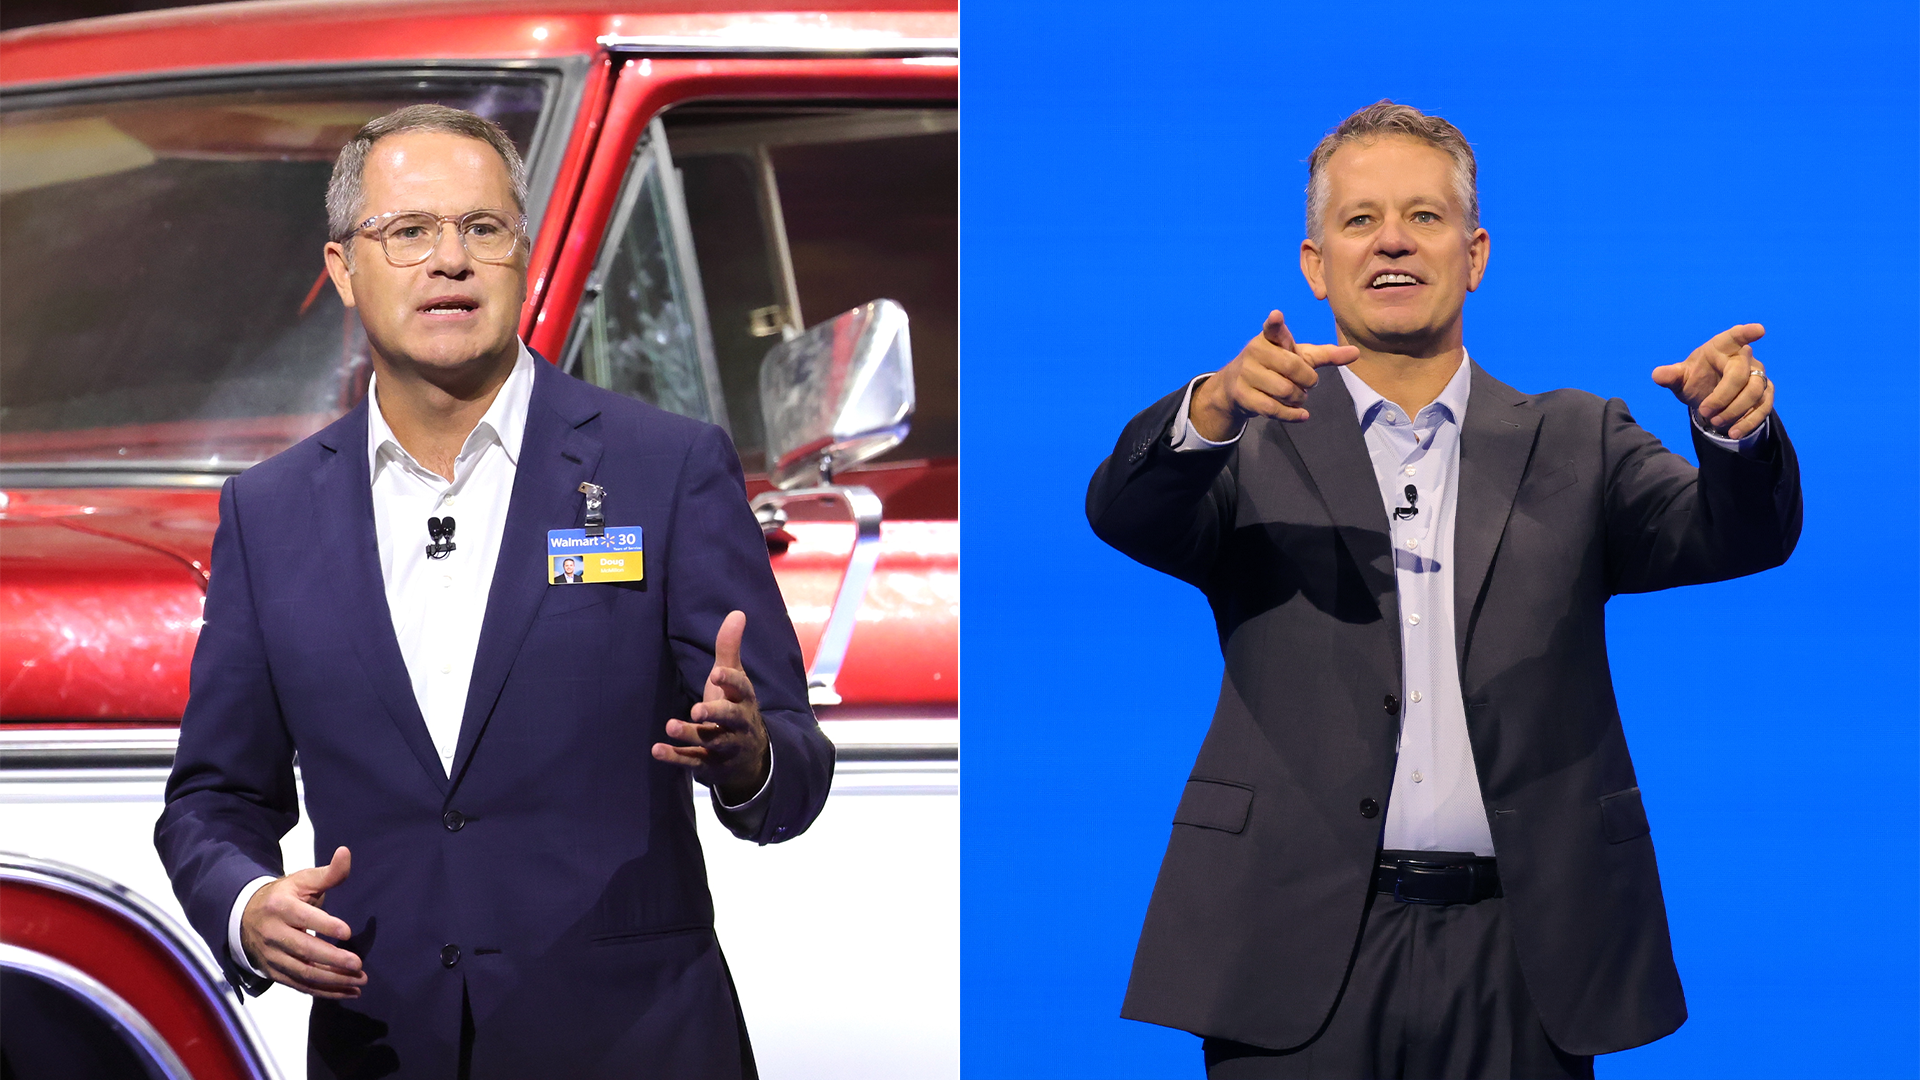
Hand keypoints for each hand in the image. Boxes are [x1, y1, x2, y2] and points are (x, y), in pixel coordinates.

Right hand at [240, 846, 365, 998]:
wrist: (245, 917)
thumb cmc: (284, 896)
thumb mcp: (302, 881)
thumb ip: (328, 873)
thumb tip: (346, 852)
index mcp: (281, 907)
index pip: (304, 917)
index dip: (325, 925)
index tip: (348, 932)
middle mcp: (273, 933)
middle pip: (304, 950)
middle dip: (332, 959)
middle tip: (359, 965)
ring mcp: (272, 956)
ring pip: (303, 972)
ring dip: (332, 980)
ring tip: (360, 982)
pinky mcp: (274, 972)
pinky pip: (299, 985)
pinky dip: (324, 991)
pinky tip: (348, 992)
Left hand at [653, 610, 769, 804]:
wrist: (751, 757)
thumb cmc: (736, 708)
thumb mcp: (735, 679)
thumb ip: (730, 648)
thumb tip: (737, 613)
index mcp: (743, 699)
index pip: (740, 688)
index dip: (730, 681)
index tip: (717, 672)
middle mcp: (738, 723)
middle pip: (730, 718)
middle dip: (715, 714)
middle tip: (697, 710)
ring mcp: (725, 745)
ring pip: (710, 741)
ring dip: (691, 735)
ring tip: (670, 726)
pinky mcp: (710, 764)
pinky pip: (693, 761)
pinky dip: (676, 757)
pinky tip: (657, 749)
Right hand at [1189, 310, 1359, 439]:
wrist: (1235, 386)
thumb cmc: (1274, 367)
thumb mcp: (1299, 356)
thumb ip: (1326, 355)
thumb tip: (1356, 352)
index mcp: (1270, 338)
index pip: (1272, 328)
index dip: (1275, 323)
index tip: (1277, 316)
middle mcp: (1255, 351)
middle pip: (1293, 368)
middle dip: (1307, 380)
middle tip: (1307, 384)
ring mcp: (1246, 373)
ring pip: (1284, 391)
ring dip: (1298, 398)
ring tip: (1296, 396)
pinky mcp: (1242, 395)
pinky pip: (1273, 409)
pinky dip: (1291, 415)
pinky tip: (1302, 415)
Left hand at [1650, 323, 1773, 439]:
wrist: (1708, 396)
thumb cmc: (1696, 379)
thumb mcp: (1680, 378)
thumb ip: (1670, 375)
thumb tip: (1657, 375)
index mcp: (1721, 348)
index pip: (1735, 336)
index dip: (1746, 333)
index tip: (1759, 330)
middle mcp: (1743, 359)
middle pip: (1741, 375)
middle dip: (1723, 396)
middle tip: (1705, 413)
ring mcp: (1758, 375)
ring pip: (1755, 392)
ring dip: (1736, 411)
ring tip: (1716, 423)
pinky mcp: (1765, 393)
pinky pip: (1764, 407)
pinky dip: (1749, 421)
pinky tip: (1735, 432)